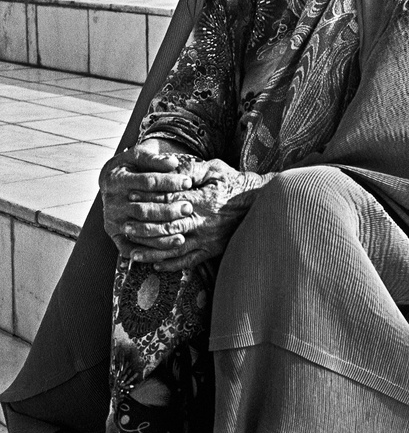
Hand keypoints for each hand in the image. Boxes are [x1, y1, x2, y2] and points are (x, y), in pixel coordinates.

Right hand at [99, 139, 192, 256]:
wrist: (112, 180)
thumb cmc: (131, 166)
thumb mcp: (139, 156)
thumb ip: (154, 159)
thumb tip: (172, 162)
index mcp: (116, 179)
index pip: (147, 182)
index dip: (169, 182)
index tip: (188, 182)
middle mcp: (112, 202)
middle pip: (143, 209)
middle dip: (168, 210)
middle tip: (188, 208)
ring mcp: (112, 221)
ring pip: (139, 230)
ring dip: (163, 233)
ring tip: (183, 233)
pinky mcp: (115, 235)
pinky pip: (131, 248)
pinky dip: (149, 251)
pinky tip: (168, 249)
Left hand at [122, 158, 271, 271]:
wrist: (258, 203)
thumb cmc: (234, 182)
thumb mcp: (215, 168)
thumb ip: (192, 169)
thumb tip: (171, 169)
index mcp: (203, 200)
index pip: (170, 200)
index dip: (149, 198)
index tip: (131, 195)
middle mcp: (203, 222)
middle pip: (167, 226)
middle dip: (144, 227)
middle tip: (125, 225)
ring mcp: (207, 238)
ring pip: (174, 248)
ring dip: (151, 250)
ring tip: (132, 250)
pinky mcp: (212, 250)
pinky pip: (188, 262)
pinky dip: (170, 264)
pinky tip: (155, 264)